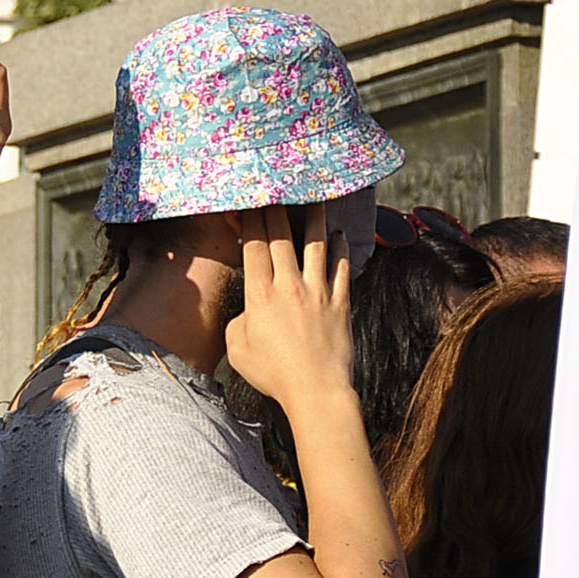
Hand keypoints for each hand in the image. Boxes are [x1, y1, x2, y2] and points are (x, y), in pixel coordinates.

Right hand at [222, 205, 356, 411]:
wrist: (316, 390)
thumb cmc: (273, 374)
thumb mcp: (237, 350)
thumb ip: (239, 323)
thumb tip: (250, 312)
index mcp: (260, 296)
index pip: (254, 246)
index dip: (250, 220)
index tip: (248, 200)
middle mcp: (289, 286)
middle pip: (282, 237)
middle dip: (277, 208)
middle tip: (277, 186)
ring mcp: (317, 292)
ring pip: (316, 245)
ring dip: (314, 218)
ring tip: (315, 196)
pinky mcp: (340, 303)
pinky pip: (341, 268)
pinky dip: (339, 249)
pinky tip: (338, 235)